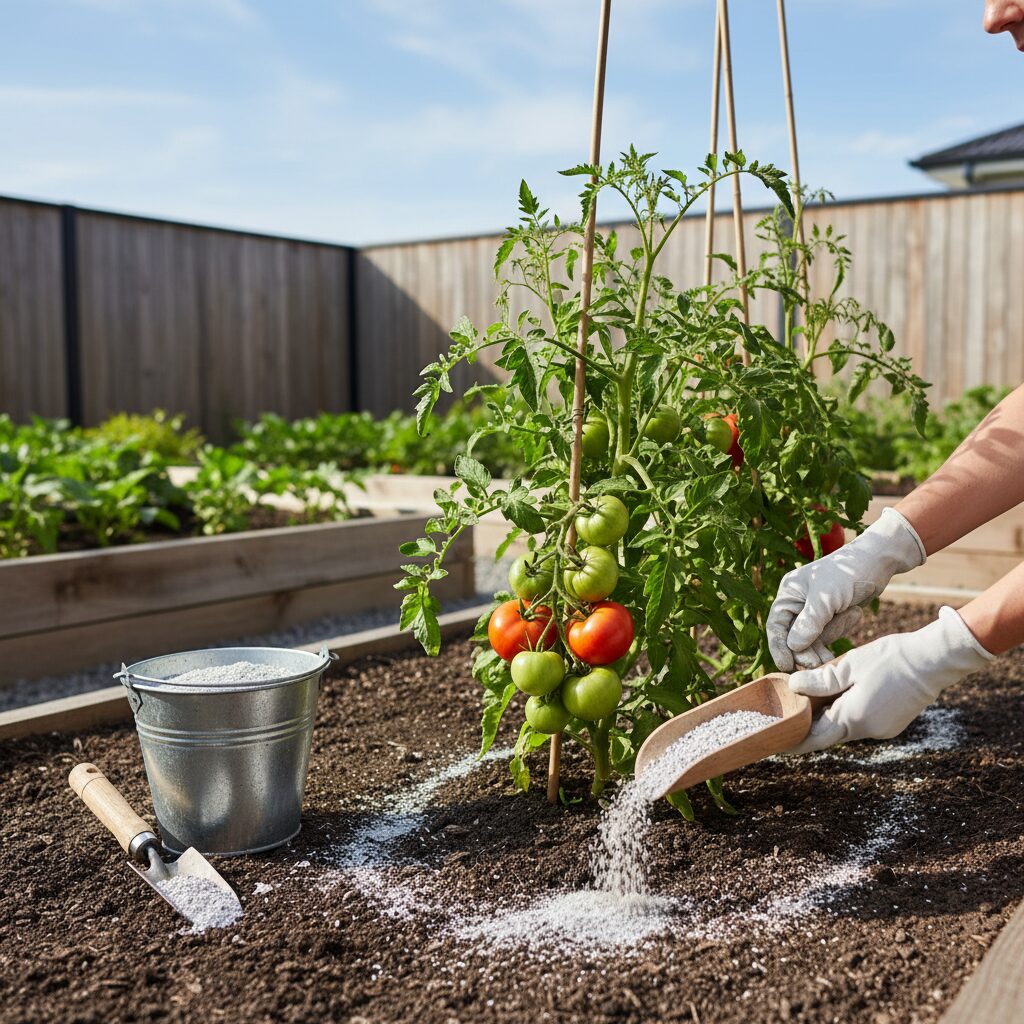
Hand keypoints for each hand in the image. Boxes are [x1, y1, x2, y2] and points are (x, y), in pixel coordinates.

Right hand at [767, 507, 925, 671]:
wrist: (878, 562)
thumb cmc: (848, 572)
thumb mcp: (827, 597)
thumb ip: (809, 622)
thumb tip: (793, 647)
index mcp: (789, 593)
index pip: (776, 625)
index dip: (779, 646)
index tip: (786, 666)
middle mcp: (798, 603)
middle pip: (793, 636)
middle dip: (804, 651)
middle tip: (816, 664)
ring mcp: (815, 611)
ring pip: (811, 639)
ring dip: (822, 646)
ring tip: (834, 651)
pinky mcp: (831, 617)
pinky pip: (828, 635)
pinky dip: (839, 631)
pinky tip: (854, 613)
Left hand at [786, 606, 993, 753]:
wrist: (934, 661)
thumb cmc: (891, 659)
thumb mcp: (850, 665)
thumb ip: (821, 680)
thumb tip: (793, 686)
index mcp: (854, 718)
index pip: (816, 738)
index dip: (795, 742)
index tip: (777, 744)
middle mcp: (868, 731)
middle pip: (829, 734)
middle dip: (809, 727)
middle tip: (787, 716)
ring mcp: (882, 729)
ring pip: (845, 728)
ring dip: (828, 718)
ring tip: (808, 702)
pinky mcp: (891, 724)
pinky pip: (860, 723)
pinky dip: (845, 714)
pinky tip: (837, 698)